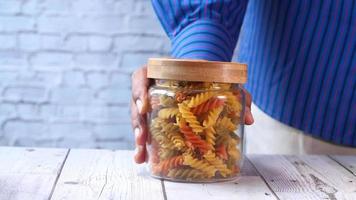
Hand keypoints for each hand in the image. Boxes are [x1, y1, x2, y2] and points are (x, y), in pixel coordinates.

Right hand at [131, 66, 253, 163]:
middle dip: (138, 122)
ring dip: (139, 137)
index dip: (138, 90)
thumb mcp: (224, 81)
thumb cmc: (209, 75)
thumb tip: (249, 119)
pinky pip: (145, 129)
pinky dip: (144, 145)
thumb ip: (238, 95)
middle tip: (142, 138)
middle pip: (137, 103)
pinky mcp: (154, 116)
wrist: (202, 74)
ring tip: (141, 156)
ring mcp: (152, 103)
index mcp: (162, 71)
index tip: (144, 106)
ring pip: (139, 119)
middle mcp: (152, 87)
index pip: (141, 76)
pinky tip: (142, 159)